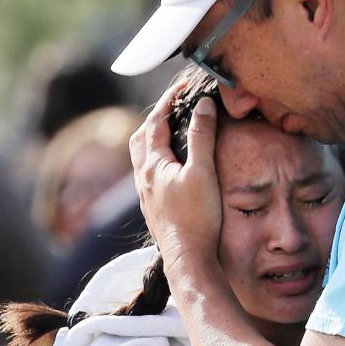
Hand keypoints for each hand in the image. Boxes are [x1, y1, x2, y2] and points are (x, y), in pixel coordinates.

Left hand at [129, 84, 222, 276]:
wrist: (188, 259)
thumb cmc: (197, 217)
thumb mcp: (203, 172)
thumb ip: (202, 136)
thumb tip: (203, 105)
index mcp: (153, 164)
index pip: (156, 121)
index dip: (168, 100)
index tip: (182, 86)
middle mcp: (143, 178)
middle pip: (141, 138)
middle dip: (155, 118)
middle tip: (172, 107)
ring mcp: (146, 195)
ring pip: (142, 158)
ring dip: (151, 140)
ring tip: (168, 134)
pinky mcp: (154, 209)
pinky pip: (148, 175)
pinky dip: (156, 161)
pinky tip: (170, 170)